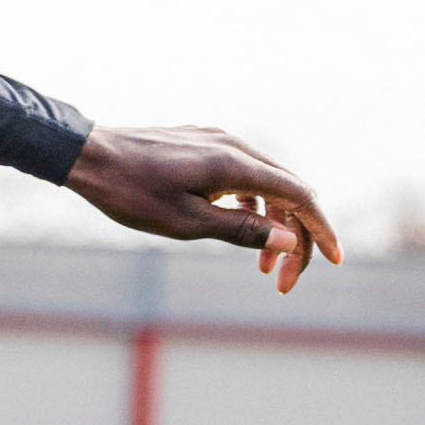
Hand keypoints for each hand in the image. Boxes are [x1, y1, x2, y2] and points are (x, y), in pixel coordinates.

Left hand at [66, 125, 343, 294]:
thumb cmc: (131, 193)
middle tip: (284, 282)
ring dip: (273, 225)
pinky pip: (244, 178)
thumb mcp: (187, 223)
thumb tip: (290, 239)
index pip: (300, 196)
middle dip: (297, 237)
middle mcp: (235, 146)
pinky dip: (251, 207)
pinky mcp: (204, 146)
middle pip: (289, 192)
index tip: (335, 261)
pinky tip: (240, 231)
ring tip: (263, 268)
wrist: (88, 156)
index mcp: (236, 164)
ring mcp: (219, 143)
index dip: (321, 230)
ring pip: (267, 186)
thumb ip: (242, 230)